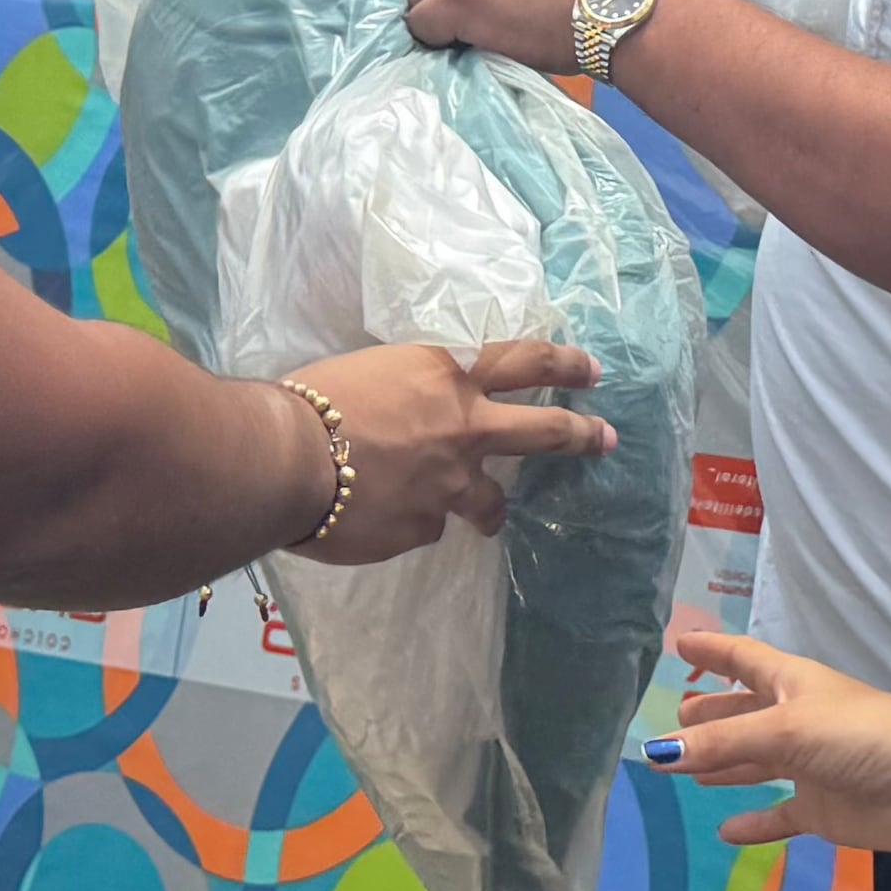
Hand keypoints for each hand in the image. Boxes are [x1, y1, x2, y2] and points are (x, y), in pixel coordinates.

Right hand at [273, 335, 614, 565]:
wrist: (284, 460)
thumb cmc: (311, 400)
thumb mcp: (370, 372)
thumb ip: (405, 393)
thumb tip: (406, 411)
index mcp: (447, 376)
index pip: (525, 361)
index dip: (565, 365)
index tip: (593, 371)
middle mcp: (463, 428)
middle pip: (544, 431)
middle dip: (582, 435)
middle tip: (607, 439)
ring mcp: (450, 485)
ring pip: (491, 503)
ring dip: (493, 510)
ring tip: (492, 519)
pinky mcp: (424, 528)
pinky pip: (425, 526)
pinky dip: (409, 523)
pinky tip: (379, 520)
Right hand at [651, 623, 890, 849]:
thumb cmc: (861, 737)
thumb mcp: (785, 731)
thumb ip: (722, 743)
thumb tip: (654, 752)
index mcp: (792, 685)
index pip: (743, 660)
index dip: (712, 651)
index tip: (679, 643)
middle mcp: (797, 721)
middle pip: (743, 713)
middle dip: (710, 714)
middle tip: (672, 719)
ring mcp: (810, 766)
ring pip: (755, 763)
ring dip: (722, 763)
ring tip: (682, 766)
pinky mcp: (823, 808)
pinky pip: (779, 814)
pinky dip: (754, 821)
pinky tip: (726, 830)